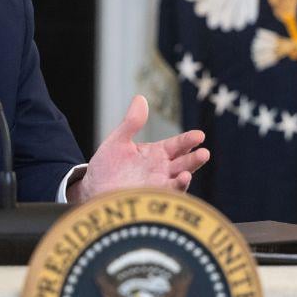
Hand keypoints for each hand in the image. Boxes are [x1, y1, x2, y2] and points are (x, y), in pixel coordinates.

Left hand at [68, 95, 208, 202]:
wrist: (92, 191)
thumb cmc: (105, 167)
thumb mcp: (118, 141)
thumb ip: (131, 123)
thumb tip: (140, 98)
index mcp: (156, 153)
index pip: (177, 145)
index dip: (189, 140)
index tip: (199, 135)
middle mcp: (162, 169)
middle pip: (184, 162)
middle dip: (195, 158)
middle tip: (204, 153)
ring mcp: (158, 185)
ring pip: (179, 179)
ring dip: (188, 174)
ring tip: (189, 171)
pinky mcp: (152, 198)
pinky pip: (168, 194)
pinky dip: (176, 188)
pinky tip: (181, 180)